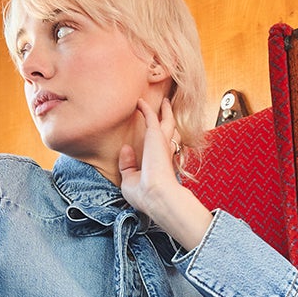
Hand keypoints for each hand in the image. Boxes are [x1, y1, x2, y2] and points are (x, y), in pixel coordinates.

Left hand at [118, 98, 211, 249]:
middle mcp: (165, 153)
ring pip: (168, 122)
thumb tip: (126, 148)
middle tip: (168, 110)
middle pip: (171, 133)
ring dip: (165, 111)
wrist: (155, 194)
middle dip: (170, 122)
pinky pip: (150, 116)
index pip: (166, 150)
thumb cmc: (144, 194)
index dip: (166, 144)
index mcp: (162, 165)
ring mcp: (162, 143)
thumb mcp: (130, 181)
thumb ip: (127, 165)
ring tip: (165, 102)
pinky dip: (145, 108)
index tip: (163, 140)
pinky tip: (139, 101)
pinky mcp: (155, 135)